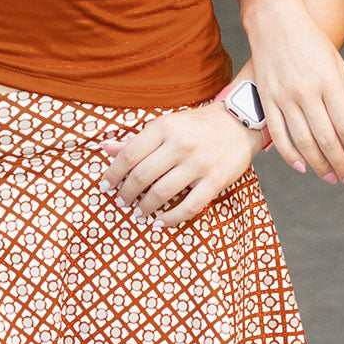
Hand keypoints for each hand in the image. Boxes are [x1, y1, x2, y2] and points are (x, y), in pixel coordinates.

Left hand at [98, 102, 260, 227]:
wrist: (240, 121)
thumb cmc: (197, 124)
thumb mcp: (166, 124)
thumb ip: (136, 139)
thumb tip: (103, 147)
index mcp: (165, 126)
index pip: (130, 154)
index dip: (113, 173)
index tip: (105, 186)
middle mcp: (180, 144)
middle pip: (142, 176)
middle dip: (126, 194)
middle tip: (121, 202)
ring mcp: (198, 163)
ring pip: (162, 193)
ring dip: (145, 208)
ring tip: (139, 213)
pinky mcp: (215, 180)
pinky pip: (189, 206)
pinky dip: (171, 218)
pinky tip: (161, 223)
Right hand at [247, 1, 343, 185]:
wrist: (274, 20)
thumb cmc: (310, 40)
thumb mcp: (336, 63)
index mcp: (328, 81)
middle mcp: (306, 91)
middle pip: (326, 139)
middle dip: (341, 165)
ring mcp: (284, 96)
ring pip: (303, 142)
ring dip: (320, 166)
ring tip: (332, 178)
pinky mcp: (267, 99)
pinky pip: (278, 135)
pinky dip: (290, 155)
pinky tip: (303, 167)